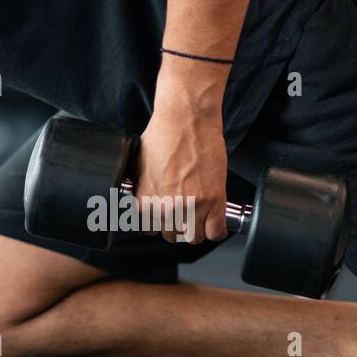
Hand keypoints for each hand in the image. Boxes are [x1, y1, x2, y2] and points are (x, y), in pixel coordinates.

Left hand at [133, 108, 228, 243]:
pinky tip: (212, 218)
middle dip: (176, 224)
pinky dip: (214, 228)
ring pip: (194, 237)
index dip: (158, 221)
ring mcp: (192, 206)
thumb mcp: (141, 165)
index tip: (164, 215)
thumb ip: (144, 190)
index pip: (149, 229)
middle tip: (182, 210)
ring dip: (195, 227)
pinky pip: (216, 232)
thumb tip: (148, 203)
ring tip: (196, 213)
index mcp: (146, 200)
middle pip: (172, 235)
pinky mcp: (215, 200)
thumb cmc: (164, 135)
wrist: (187, 119)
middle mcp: (167, 207)